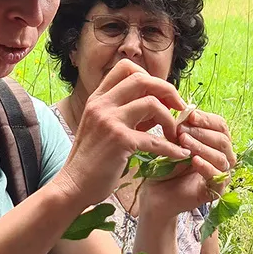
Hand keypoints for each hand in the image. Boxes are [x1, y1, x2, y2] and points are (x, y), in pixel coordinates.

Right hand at [55, 59, 189, 207]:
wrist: (73, 185)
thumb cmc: (91, 159)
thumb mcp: (103, 127)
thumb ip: (127, 113)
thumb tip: (159, 106)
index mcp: (97, 98)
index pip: (125, 68)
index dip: (149, 76)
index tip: (161, 94)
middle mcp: (102, 104)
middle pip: (142, 79)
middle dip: (167, 90)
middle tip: (179, 107)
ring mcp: (109, 121)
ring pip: (152, 103)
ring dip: (170, 119)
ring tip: (174, 135)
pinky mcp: (119, 141)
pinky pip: (155, 140)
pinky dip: (171, 148)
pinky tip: (179, 155)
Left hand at [138, 109, 233, 218]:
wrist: (155, 191)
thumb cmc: (165, 164)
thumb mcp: (173, 141)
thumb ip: (182, 128)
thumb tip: (186, 112)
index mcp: (215, 142)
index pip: (220, 125)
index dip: (206, 119)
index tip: (189, 116)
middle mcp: (223, 157)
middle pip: (223, 140)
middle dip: (201, 133)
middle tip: (181, 131)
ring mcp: (221, 174)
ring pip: (221, 157)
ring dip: (201, 147)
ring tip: (184, 143)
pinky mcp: (216, 191)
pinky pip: (217, 177)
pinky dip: (207, 167)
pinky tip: (194, 160)